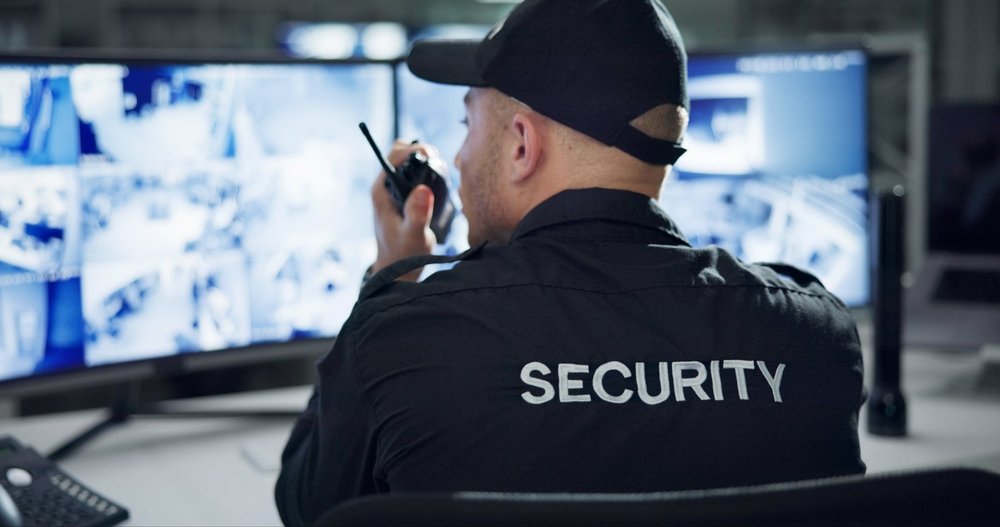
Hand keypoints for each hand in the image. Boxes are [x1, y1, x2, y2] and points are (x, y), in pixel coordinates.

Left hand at [371, 140, 442, 280]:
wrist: (398, 269)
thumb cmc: (404, 254)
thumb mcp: (413, 234)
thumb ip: (417, 213)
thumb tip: (423, 189)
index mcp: (381, 191)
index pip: (394, 156)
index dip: (414, 150)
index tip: (433, 155)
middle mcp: (385, 187)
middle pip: (400, 153)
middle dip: (420, 152)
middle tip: (439, 164)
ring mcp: (394, 191)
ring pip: (408, 162)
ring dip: (425, 161)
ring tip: (442, 173)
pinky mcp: (404, 196)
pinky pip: (414, 174)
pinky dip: (427, 172)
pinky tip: (440, 183)